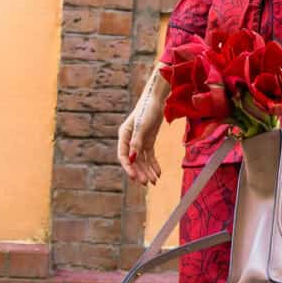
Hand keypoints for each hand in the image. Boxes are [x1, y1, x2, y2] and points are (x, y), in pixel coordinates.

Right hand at [117, 68, 167, 184]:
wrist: (158, 99)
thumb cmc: (147, 109)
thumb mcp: (142, 126)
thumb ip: (137, 142)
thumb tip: (132, 158)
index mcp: (124, 135)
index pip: (123, 156)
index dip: (128, 167)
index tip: (135, 177)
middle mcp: (130, 140)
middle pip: (133, 160)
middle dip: (140, 172)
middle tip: (146, 183)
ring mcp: (139, 141)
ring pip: (142, 160)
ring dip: (148, 171)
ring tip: (154, 181)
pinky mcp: (148, 141)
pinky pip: (150, 156)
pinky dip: (154, 164)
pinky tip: (158, 173)